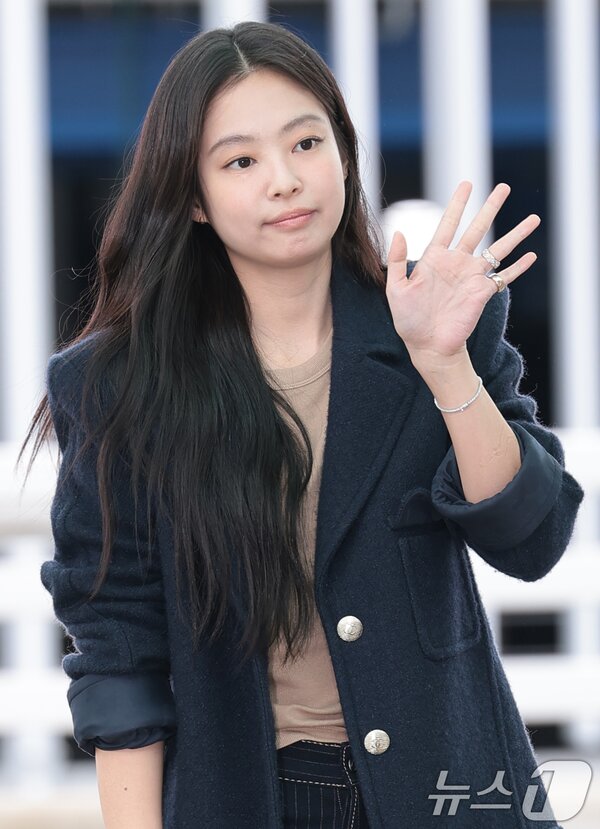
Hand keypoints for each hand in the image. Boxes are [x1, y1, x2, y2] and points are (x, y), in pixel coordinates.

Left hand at [385, 181, 539, 370]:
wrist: (427, 346)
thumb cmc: (409, 320)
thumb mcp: (396, 290)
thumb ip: (397, 261)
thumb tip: (399, 232)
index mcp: (435, 259)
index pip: (448, 224)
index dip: (458, 204)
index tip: (467, 184)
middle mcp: (457, 263)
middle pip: (478, 229)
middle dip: (491, 207)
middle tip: (504, 187)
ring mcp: (472, 277)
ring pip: (498, 249)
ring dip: (516, 234)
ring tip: (533, 218)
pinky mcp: (483, 293)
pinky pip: (504, 277)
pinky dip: (518, 267)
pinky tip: (532, 256)